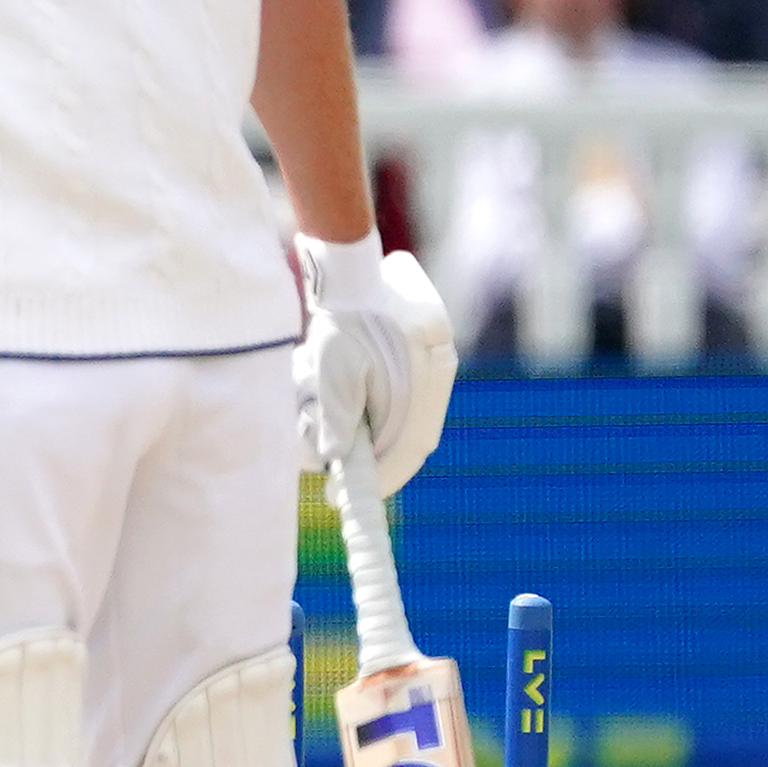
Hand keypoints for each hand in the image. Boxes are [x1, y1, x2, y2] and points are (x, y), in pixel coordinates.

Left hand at [296, 236, 453, 496]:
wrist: (353, 269)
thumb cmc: (344, 319)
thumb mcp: (334, 370)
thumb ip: (336, 416)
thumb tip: (333, 459)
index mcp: (428, 382)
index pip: (410, 447)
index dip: (381, 478)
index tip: (345, 497)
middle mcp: (435, 377)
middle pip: (409, 439)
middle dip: (374, 462)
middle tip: (337, 479)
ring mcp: (428, 367)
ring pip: (402, 420)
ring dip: (370, 436)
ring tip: (332, 441)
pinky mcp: (415, 358)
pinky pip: (397, 400)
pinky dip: (371, 413)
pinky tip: (340, 410)